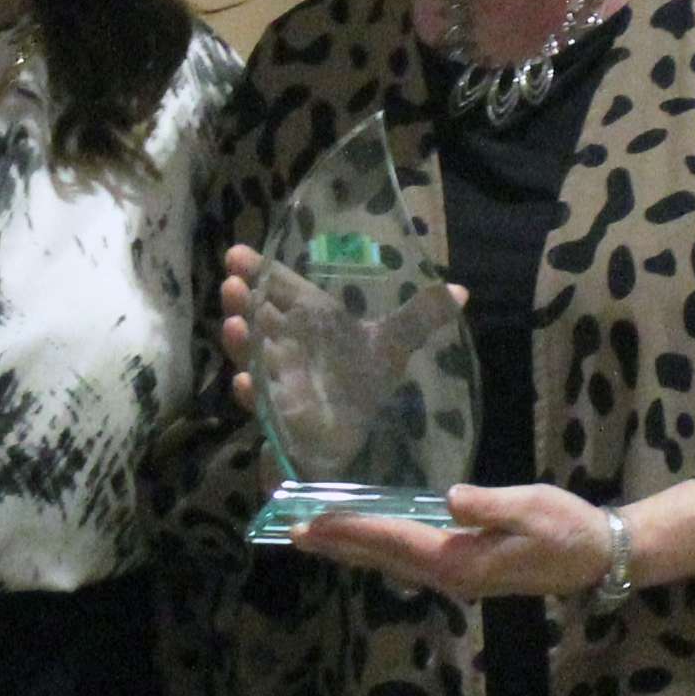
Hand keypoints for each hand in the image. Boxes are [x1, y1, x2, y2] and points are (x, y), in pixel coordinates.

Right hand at [218, 240, 469, 450]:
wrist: (354, 440)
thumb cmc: (365, 385)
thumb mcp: (394, 347)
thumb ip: (420, 318)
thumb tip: (463, 291)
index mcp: (313, 320)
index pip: (282, 288)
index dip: (261, 271)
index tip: (238, 255)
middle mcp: (290, 344)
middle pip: (260, 317)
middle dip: (243, 301)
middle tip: (231, 284)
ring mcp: (278, 378)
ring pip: (254, 355)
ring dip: (241, 342)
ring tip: (232, 325)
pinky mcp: (277, 413)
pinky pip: (261, 403)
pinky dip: (253, 393)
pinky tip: (246, 382)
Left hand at [290, 481, 612, 600]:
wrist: (598, 558)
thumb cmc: (569, 528)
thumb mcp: (534, 508)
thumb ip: (490, 505)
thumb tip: (450, 499)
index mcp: (462, 562)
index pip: (395, 541)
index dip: (352, 529)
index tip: (313, 520)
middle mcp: (450, 577)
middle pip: (382, 559)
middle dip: (338, 544)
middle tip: (292, 530)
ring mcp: (455, 579)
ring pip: (391, 564)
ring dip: (352, 550)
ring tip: (314, 536)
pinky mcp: (462, 572)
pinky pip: (407, 563)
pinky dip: (377, 550)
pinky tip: (363, 542)